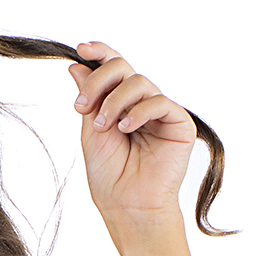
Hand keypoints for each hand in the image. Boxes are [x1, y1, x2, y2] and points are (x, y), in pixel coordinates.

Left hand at [68, 41, 196, 231]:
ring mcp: (160, 111)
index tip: (81, 49)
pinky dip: (138, 111)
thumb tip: (77, 65)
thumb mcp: (91, 131)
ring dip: (115, 100)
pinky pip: (158, 102)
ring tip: (104, 126)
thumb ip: (90, 98)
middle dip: (99, 81)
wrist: (128, 206)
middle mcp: (141, 103)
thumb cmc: (110, 176)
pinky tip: (126, 128)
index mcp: (121, 103)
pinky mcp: (178, 122)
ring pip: (139, 81)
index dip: (99, 53)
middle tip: (82, 106)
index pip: (113, 69)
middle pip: (123, 68)